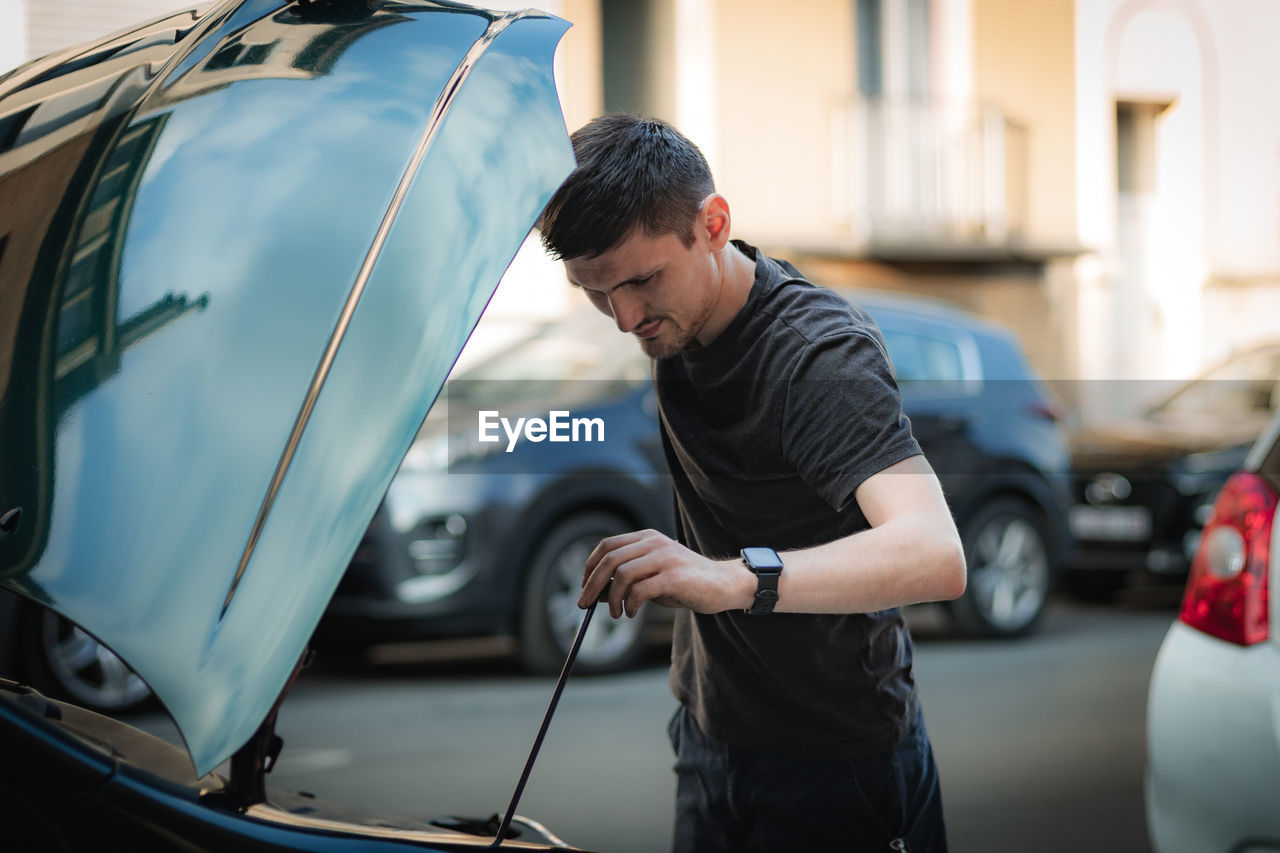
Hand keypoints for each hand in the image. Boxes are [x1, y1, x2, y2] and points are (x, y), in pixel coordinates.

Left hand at [577, 529, 754, 617]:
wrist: (723, 585)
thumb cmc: (684, 583)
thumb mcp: (651, 578)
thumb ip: (626, 581)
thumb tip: (595, 593)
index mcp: (647, 538)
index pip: (607, 546)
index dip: (590, 567)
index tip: (584, 588)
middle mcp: (654, 543)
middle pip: (610, 559)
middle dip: (592, 584)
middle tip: (585, 605)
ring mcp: (665, 558)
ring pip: (622, 574)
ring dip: (612, 598)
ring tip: (617, 614)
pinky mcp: (674, 576)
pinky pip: (640, 590)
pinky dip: (630, 604)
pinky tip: (632, 613)